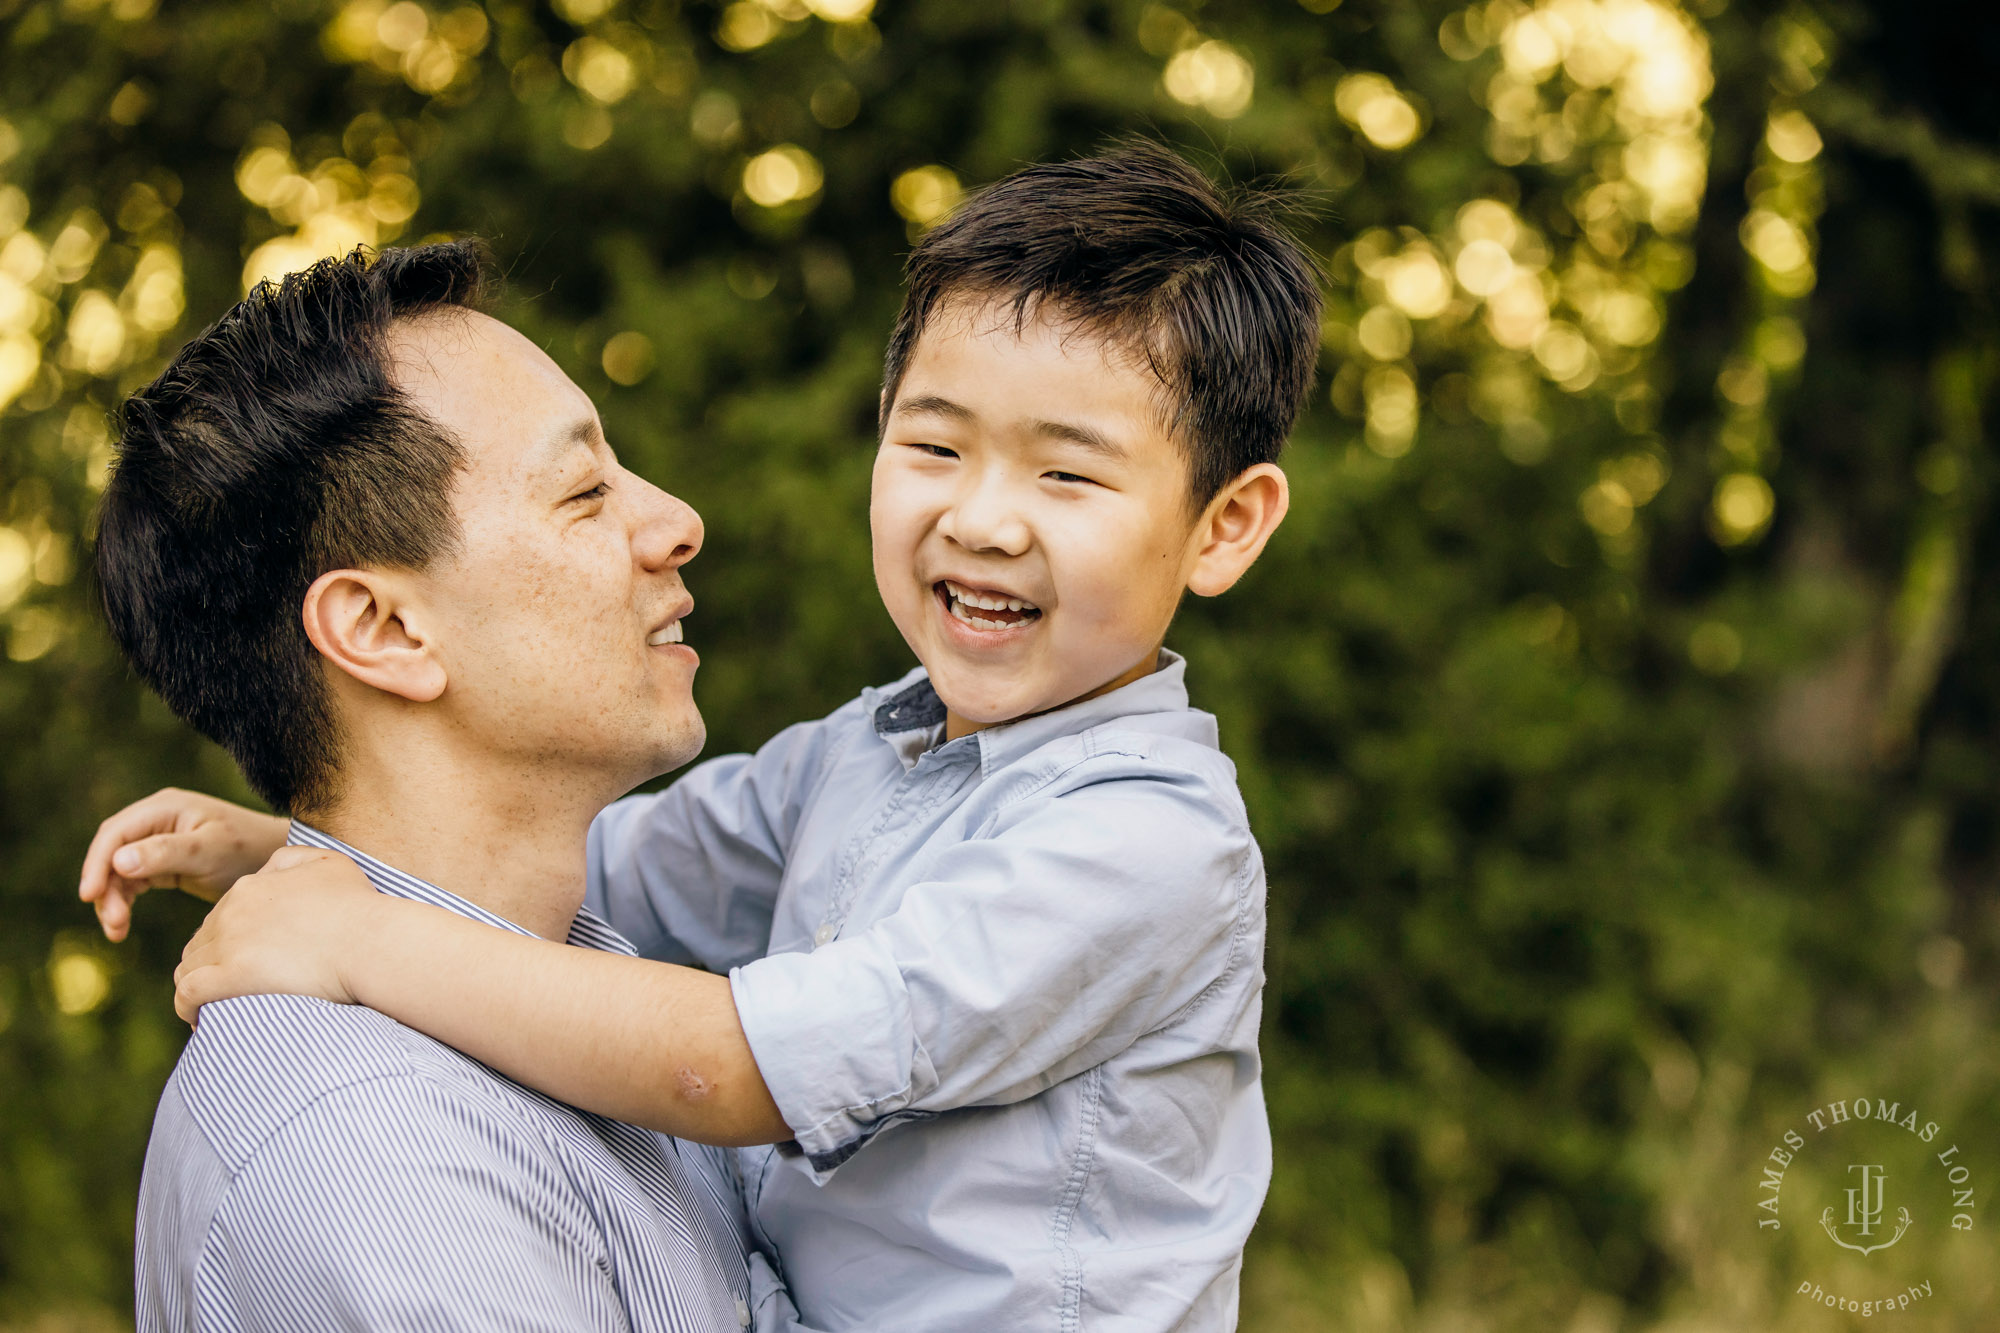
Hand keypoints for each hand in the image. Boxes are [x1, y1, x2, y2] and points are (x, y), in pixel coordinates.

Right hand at [78, 788, 289, 941]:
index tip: (89, 895)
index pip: (116, 834)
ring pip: (117, 872)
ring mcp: (157, 842)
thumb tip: (118, 861)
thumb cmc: (246, 849)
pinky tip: (121, 928)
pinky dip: (123, 903)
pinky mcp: (162, 863)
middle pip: (111, 854)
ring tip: (116, 931)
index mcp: (164, 808)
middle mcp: (155, 821)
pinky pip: (131, 882)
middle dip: (104, 888)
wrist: (274, 859)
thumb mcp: (208, 851)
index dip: (97, 863)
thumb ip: (166, 853)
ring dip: (111, 900)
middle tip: (112, 922)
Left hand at [173, 846, 380, 1024]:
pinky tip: (203, 1017)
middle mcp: (230, 912)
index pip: (218, 919)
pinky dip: (188, 1007)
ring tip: (220, 1005)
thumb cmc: (358, 907)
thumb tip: (265, 873)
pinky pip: (187, 994)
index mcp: (249, 888)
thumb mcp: (328, 862)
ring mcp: (228, 944)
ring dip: (199, 987)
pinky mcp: (230, 976)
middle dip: (211, 966)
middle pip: (199, 945)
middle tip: (236, 988)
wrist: (369, 942)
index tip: (248, 964)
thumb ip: (290, 860)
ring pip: (187, 969)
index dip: (228, 944)